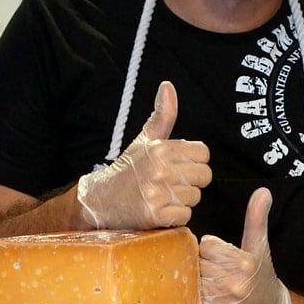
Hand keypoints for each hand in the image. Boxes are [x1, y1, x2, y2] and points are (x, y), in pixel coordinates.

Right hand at [77, 80, 210, 228]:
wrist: (100, 201)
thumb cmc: (128, 170)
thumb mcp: (144, 140)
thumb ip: (162, 115)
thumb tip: (168, 86)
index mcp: (160, 149)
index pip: (203, 153)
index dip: (193, 161)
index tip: (177, 166)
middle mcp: (160, 169)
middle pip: (204, 176)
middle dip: (190, 181)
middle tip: (170, 183)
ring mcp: (157, 193)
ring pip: (195, 197)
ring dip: (181, 199)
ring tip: (162, 196)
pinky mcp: (155, 215)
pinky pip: (185, 216)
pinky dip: (175, 216)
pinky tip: (159, 209)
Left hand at [199, 187, 291, 303]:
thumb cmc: (261, 277)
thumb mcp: (260, 247)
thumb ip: (257, 219)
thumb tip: (263, 191)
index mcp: (245, 262)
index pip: (206, 246)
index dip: (210, 250)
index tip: (220, 258)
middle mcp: (237, 284)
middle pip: (198, 264)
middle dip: (203, 267)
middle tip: (216, 274)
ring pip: (194, 283)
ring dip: (199, 284)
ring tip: (213, 288)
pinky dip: (197, 302)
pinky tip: (210, 301)